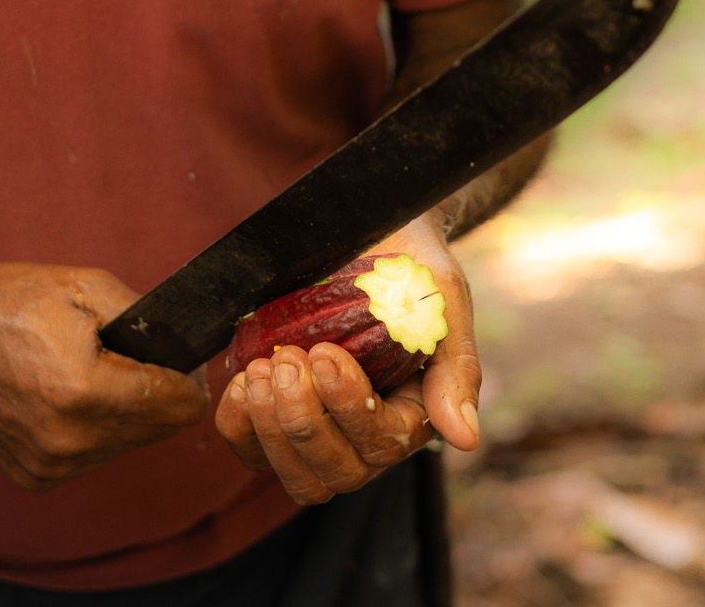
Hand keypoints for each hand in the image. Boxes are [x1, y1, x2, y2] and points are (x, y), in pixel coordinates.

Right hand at [0, 263, 210, 490]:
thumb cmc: (6, 303)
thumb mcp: (86, 286)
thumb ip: (149, 319)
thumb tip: (188, 347)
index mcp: (84, 392)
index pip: (181, 407)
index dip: (187, 376)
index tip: (175, 356)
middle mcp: (69, 441)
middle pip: (160, 428)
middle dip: (157, 391)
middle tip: (129, 356)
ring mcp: (51, 465)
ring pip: (129, 443)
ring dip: (126, 411)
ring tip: (89, 371)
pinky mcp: (37, 477)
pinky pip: (96, 454)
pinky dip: (94, 427)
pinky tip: (65, 395)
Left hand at [213, 216, 480, 504]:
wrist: (369, 232)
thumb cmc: (411, 268)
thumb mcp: (442, 302)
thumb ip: (457, 368)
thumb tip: (464, 438)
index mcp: (413, 414)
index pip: (382, 441)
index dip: (348, 406)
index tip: (324, 353)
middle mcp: (366, 435)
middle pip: (337, 472)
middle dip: (305, 420)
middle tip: (288, 358)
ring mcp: (319, 430)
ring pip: (295, 472)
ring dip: (271, 428)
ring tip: (263, 368)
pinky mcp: (276, 417)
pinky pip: (252, 451)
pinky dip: (240, 425)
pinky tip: (243, 381)